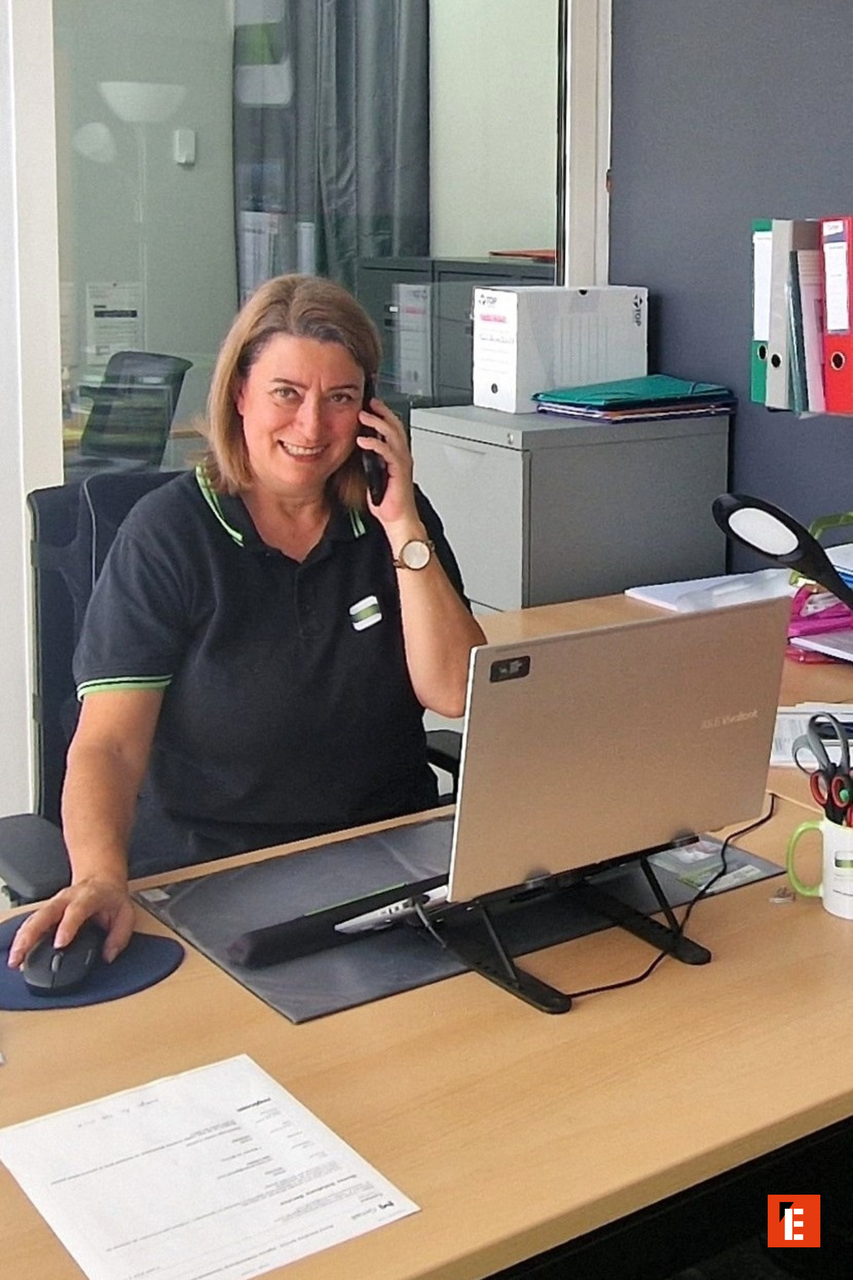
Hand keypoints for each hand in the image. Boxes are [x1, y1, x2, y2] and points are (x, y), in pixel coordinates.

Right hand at [6, 877, 134, 968]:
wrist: (100, 878)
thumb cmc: (111, 897)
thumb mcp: (125, 913)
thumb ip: (119, 936)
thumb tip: (108, 956)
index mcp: (88, 897)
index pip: (76, 911)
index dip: (67, 927)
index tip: (59, 944)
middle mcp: (66, 899)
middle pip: (44, 914)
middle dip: (31, 935)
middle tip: (22, 955)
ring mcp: (53, 904)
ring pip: (33, 919)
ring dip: (21, 939)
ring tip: (15, 960)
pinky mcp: (47, 911)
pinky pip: (31, 924)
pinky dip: (22, 939)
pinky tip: (17, 954)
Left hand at [357, 396, 418, 525]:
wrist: (398, 519)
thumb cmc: (387, 501)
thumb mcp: (374, 475)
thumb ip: (370, 461)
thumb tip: (358, 450)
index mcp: (397, 456)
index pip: (393, 429)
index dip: (384, 415)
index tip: (371, 405)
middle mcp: (402, 456)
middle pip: (395, 426)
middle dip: (382, 412)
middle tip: (370, 402)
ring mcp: (402, 462)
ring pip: (392, 434)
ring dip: (377, 423)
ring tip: (363, 416)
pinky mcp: (399, 470)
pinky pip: (387, 452)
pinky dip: (374, 444)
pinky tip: (362, 440)